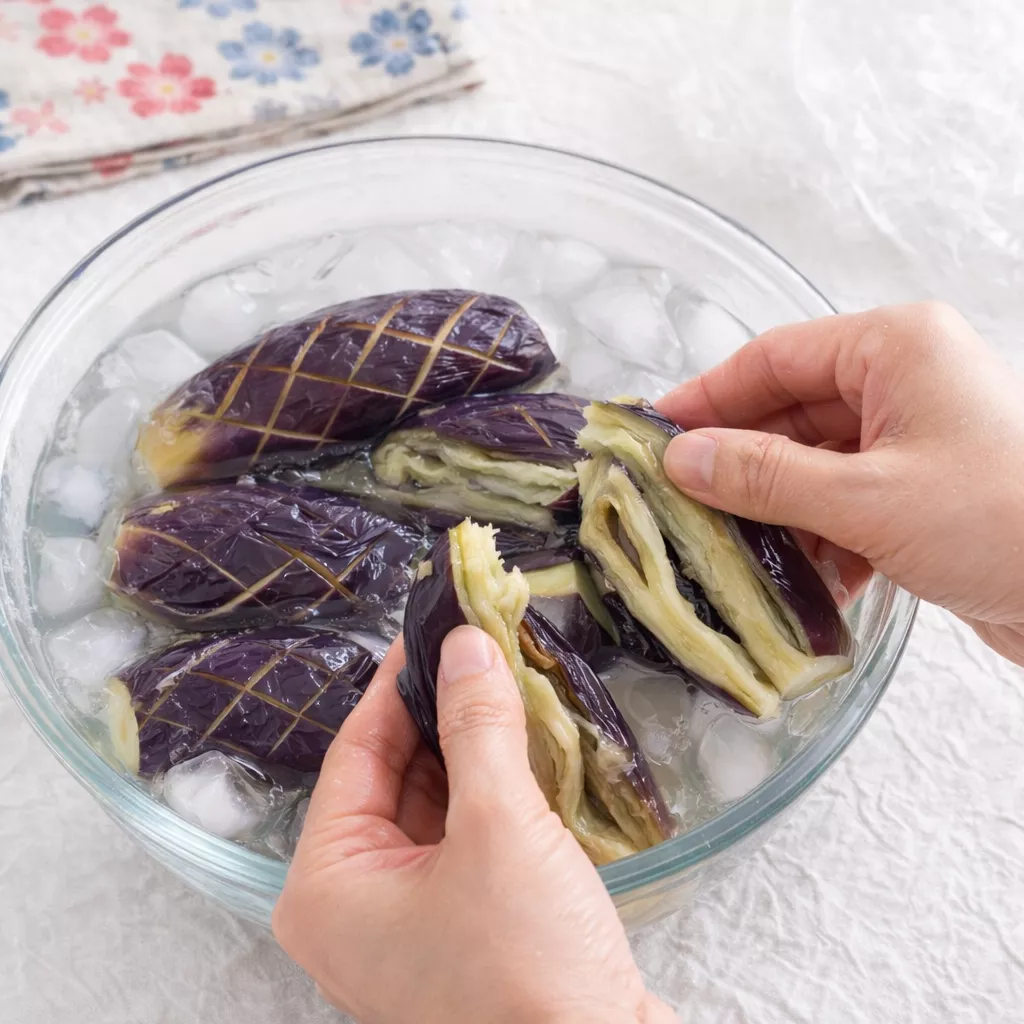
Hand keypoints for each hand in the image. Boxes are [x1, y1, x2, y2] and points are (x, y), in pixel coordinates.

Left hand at [273, 627, 675, 1023]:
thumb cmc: (528, 970)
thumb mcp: (499, 827)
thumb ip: (478, 727)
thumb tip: (466, 646)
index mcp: (327, 885)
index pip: (357, 752)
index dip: (398, 682)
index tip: (432, 626)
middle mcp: (353, 905)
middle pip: (393, 776)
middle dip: (442, 710)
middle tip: (479, 645)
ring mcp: (406, 922)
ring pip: (433, 803)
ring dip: (471, 746)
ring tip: (506, 679)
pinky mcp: (458, 930)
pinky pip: (462, 837)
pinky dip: (491, 791)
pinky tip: (523, 744)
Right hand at [657, 301, 1023, 663]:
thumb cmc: (1002, 521)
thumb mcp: (864, 498)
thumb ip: (763, 476)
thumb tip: (680, 459)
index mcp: (895, 348)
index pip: (773, 359)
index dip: (707, 396)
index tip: (652, 434)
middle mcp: (905, 381)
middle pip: (789, 413)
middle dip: (738, 464)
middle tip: (677, 503)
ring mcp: (917, 437)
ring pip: (814, 463)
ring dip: (777, 511)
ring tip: (733, 552)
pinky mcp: (926, 490)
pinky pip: (846, 501)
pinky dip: (821, 538)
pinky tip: (807, 581)